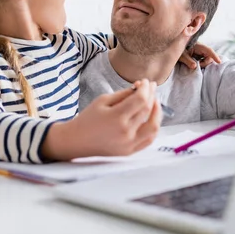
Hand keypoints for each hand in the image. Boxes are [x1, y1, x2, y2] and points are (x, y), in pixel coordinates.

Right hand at [41, 79, 162, 159]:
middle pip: (147, 110)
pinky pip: (148, 140)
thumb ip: (123, 94)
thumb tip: (140, 88)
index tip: (145, 81)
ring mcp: (129, 144)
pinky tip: (152, 117)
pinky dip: (153, 127)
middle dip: (151, 95)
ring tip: (155, 101)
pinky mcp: (129, 152)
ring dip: (157, 112)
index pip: (140, 99)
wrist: (77, 141)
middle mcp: (125, 132)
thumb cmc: (88, 118)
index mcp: (116, 117)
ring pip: (153, 127)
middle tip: (151, 86)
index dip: (146, 88)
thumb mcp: (102, 100)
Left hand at [179, 42, 220, 69]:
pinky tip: (196, 64)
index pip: (208, 50)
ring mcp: (199, 51)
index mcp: (197, 45)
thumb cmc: (177, 49)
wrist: (173, 47)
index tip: (219, 62)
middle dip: (206, 62)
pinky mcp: (198, 54)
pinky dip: (201, 63)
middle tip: (198, 66)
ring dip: (203, 63)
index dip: (214, 56)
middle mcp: (200, 47)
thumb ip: (188, 61)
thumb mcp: (181, 56)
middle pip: (209, 55)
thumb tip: (195, 66)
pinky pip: (203, 59)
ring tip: (195, 65)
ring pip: (207, 58)